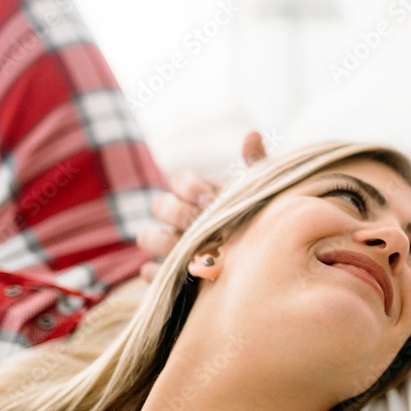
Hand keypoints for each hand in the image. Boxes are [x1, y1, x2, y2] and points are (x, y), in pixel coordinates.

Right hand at [137, 131, 266, 281]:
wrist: (264, 260)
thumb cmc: (258, 220)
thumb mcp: (260, 194)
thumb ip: (256, 166)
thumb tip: (253, 135)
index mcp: (198, 194)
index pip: (179, 180)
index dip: (192, 188)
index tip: (213, 199)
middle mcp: (179, 218)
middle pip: (159, 205)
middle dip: (180, 214)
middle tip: (204, 226)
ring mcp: (171, 246)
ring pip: (147, 237)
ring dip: (164, 242)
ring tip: (192, 251)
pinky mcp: (169, 274)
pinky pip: (149, 273)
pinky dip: (158, 274)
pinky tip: (183, 275)